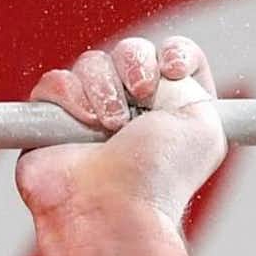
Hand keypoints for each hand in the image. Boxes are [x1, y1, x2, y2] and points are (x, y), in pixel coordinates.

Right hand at [14, 34, 226, 228]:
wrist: (112, 204)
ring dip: (104, 88)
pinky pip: (55, 81)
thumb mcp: (204, 123)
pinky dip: (70, 97)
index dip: (175, 52)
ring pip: (92, 63)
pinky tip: (85, 126)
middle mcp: (136, 111)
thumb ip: (192, 83)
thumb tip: (165, 64)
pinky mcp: (52, 120)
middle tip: (141, 94)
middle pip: (131, 51)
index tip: (174, 69)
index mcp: (175, 111)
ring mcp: (93, 113)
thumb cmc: (159, 175)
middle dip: (135, 64)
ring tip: (111, 126)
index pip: (175, 55)